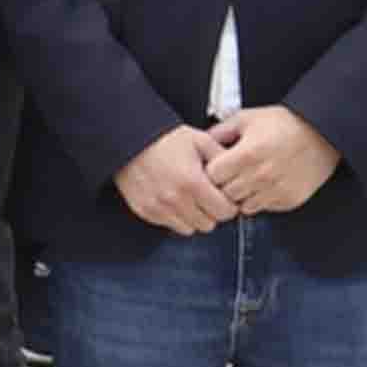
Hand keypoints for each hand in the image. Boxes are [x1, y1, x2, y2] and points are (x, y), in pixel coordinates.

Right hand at [111, 121, 237, 237]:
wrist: (127, 139)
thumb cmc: (164, 138)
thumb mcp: (200, 140)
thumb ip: (222, 159)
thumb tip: (239, 174)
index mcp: (193, 182)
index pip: (225, 212)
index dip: (229, 204)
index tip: (223, 196)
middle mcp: (175, 199)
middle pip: (209, 224)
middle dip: (212, 212)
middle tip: (207, 197)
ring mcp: (158, 207)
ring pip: (189, 229)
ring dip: (194, 217)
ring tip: (190, 199)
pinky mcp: (145, 211)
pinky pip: (169, 225)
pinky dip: (175, 216)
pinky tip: (173, 199)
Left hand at [203, 104, 342, 215]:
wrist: (323, 135)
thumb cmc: (285, 124)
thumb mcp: (248, 118)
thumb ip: (221, 131)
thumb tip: (201, 142)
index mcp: (247, 154)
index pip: (212, 176)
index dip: (210, 172)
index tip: (216, 167)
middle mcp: (260, 176)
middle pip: (225, 193)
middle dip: (223, 185)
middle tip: (230, 175)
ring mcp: (276, 190)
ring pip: (242, 205)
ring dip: (240, 196)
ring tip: (246, 180)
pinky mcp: (289, 200)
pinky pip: (263, 208)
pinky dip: (258, 200)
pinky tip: (263, 185)